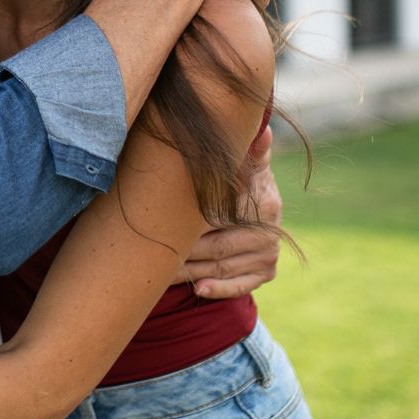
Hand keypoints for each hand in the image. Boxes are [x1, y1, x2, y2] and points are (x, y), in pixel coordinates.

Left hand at [172, 127, 281, 297]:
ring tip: (161, 272)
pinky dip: (220, 289)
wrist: (262, 200)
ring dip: (191, 272)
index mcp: (263, 203)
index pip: (219, 216)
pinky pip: (241, 285)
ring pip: (222, 267)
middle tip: (149, 254)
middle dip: (182, 252)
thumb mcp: (246, 159)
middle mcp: (269, 231)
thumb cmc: (241, 175)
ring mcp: (268, 254)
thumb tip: (263, 129)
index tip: (161, 224)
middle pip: (216, 246)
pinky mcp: (267, 272)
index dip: (190, 223)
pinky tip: (199, 290)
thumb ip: (249, 148)